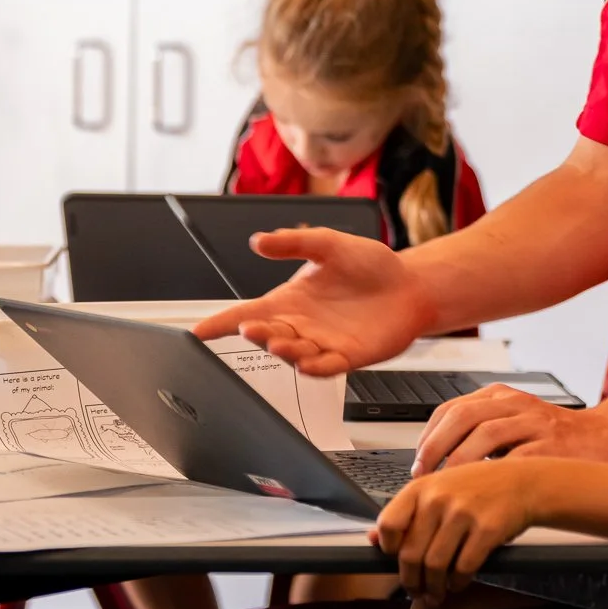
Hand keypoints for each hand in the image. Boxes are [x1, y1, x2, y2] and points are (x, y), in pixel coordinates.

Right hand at [192, 228, 439, 375]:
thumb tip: (258, 241)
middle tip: (249, 328)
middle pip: (266, 336)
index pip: (246, 313)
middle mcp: (300, 325)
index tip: (196, 332)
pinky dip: (315, 368)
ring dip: (283, 351)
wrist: (410, 285)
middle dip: (255, 334)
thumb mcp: (329, 243)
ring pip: (293, 354)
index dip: (220, 323)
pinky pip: (325, 367)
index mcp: (288, 301)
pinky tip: (308, 363)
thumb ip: (294, 242)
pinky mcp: (346, 357)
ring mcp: (321, 343)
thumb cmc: (370, 265)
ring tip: (278, 342)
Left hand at [373, 462, 531, 599]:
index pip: (388, 524)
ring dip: (434, 588)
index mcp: (422, 486)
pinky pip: (463, 568)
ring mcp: (463, 513)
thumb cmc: (479, 487)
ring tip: (437, 593)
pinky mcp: (486, 530)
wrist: (524, 483)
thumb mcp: (439, 489)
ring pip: (435, 566)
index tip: (397, 559)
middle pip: (410, 554)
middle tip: (417, 591)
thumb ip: (408, 512)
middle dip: (411, 581)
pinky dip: (458, 583)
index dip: (388, 549)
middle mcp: (439, 498)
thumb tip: (372, 539)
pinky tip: (459, 583)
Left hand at [413, 385, 607, 473]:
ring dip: (458, 463)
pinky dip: (491, 477)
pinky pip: (512, 460)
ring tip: (448, 487)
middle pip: (462, 416)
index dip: (428, 436)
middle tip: (423, 475)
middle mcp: (517, 404)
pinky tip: (482, 493)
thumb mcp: (515, 422)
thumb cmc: (558, 438)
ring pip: (484, 435)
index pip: (451, 408)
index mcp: (503, 396)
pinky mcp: (551, 447)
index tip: (419, 461)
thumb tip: (435, 457)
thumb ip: (481, 430)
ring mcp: (535, 424)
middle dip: (435, 448)